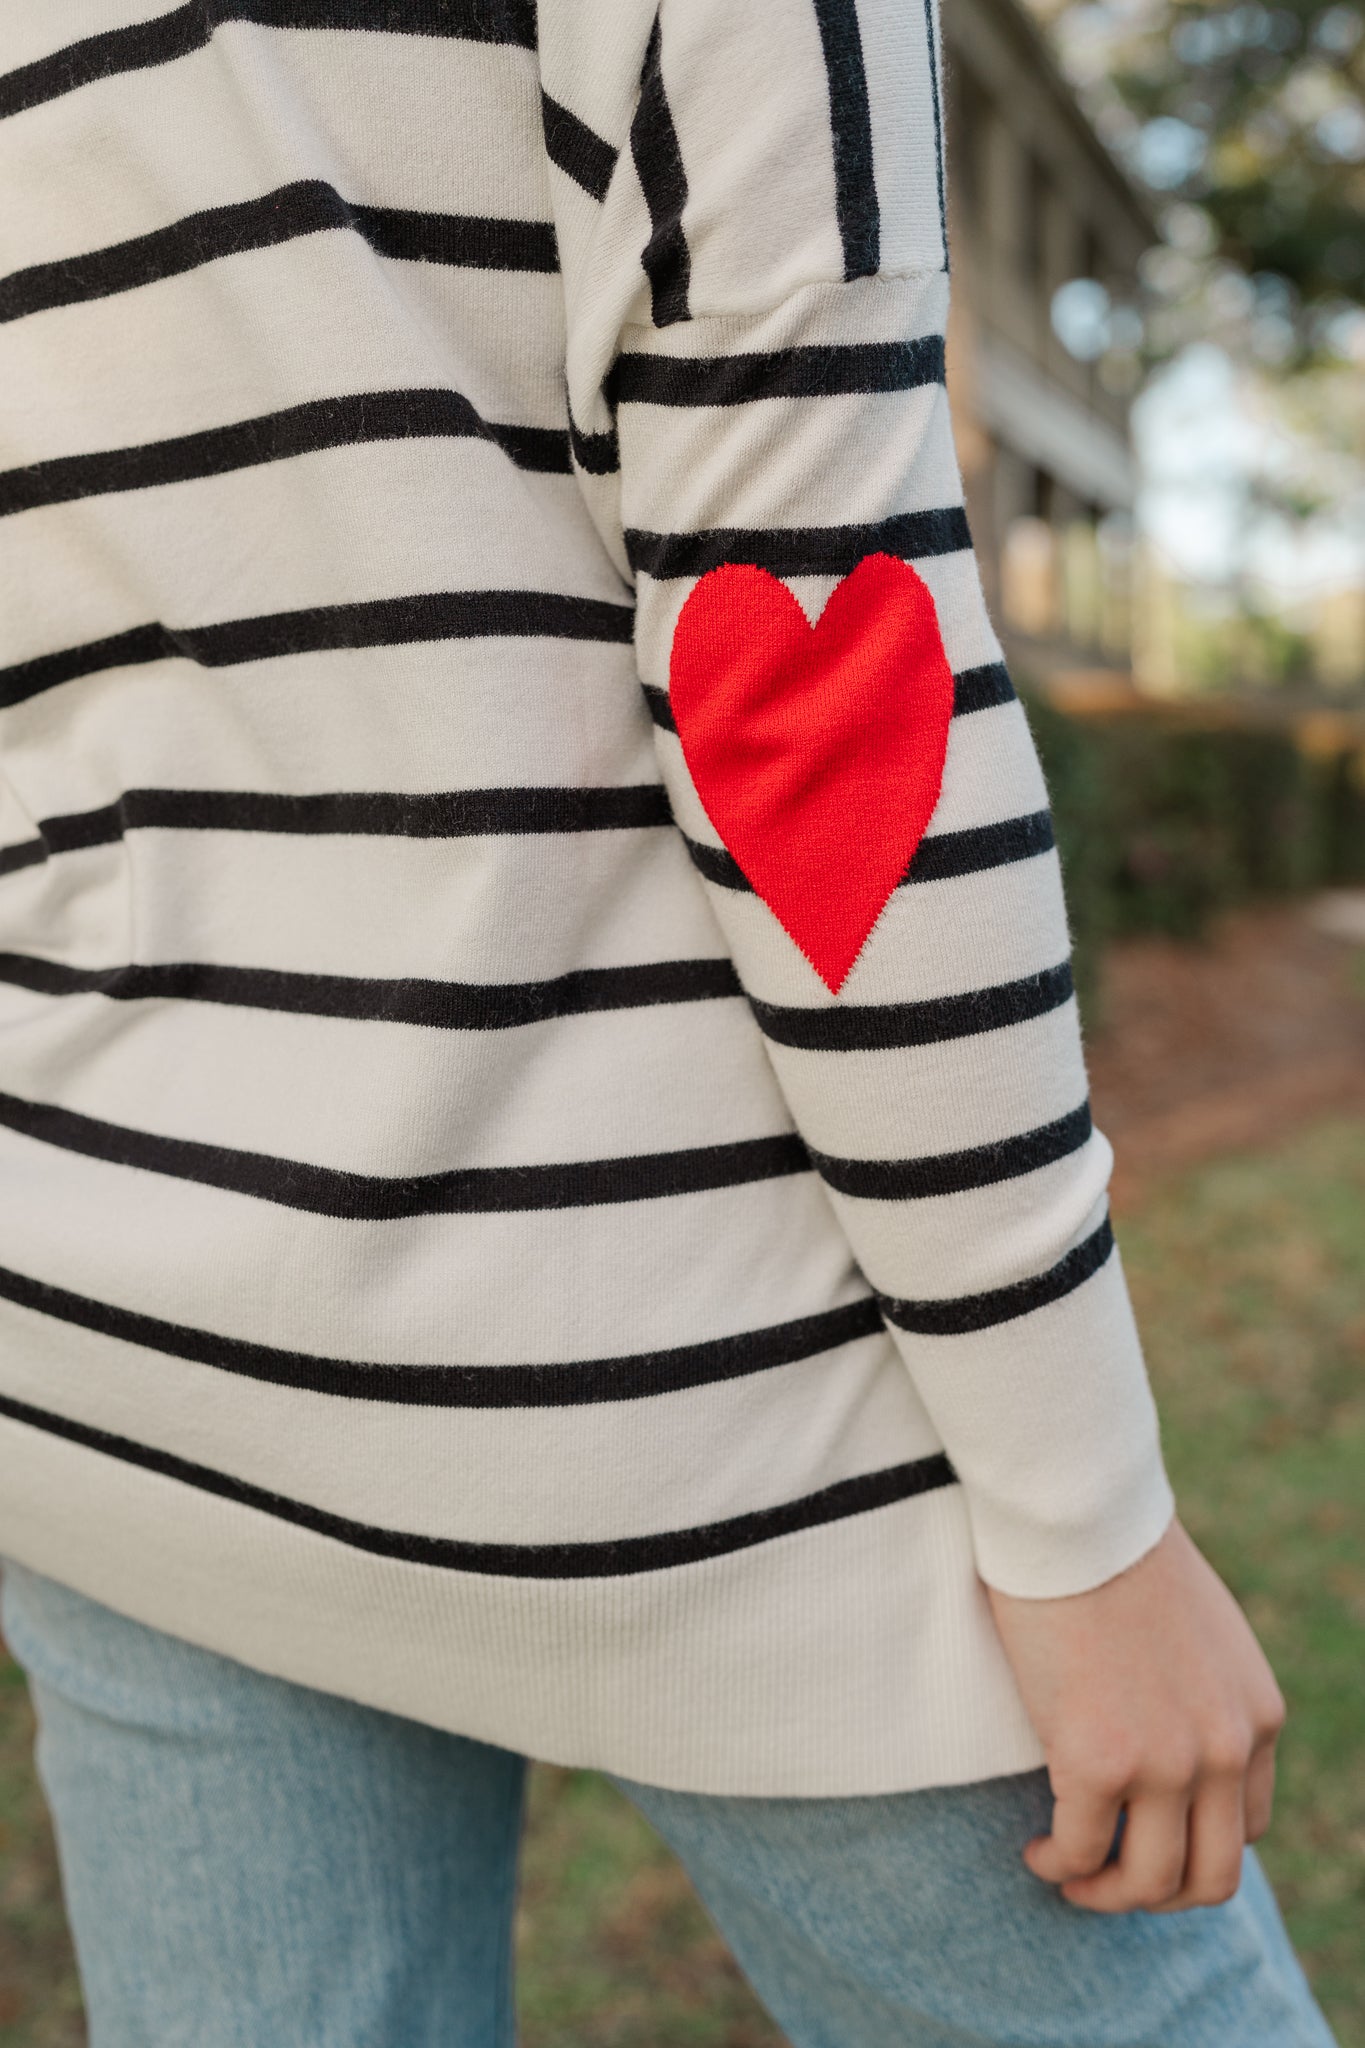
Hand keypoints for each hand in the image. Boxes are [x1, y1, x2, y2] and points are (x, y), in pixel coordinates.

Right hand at [987, 1518, 1285, 1912]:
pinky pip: (1080, 1848)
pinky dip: (1057, 1862)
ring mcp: (1167, 1762)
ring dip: (1106, 1893)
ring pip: (1150, 1881)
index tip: (1144, 1835)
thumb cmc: (1116, 1550)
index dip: (1194, 1846)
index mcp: (1257, 1715)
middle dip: (1155, 1892)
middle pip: (1211, 1876)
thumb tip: (1163, 1729)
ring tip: (1067, 1870)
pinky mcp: (1099, 1760)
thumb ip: (1202, 1690)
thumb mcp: (1199, 1630)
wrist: (1077, 1514)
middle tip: (1108, 1876)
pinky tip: (1037, 1847)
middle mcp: (1226, 1749)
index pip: (1248, 1826)